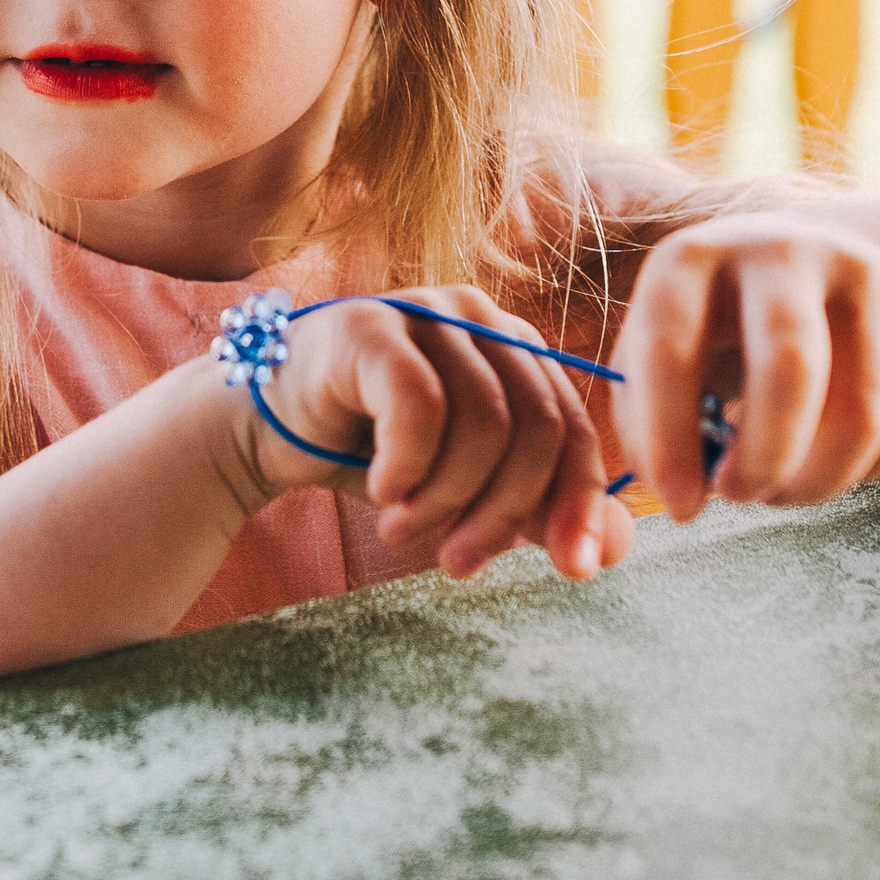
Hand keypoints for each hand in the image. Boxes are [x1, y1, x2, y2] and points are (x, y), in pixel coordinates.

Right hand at [238, 287, 634, 581]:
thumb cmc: (370, 452)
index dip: (580, 501)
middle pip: (536, 425)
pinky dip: (409, 464)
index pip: (574, 426)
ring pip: (482, 421)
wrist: (263, 428)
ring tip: (403, 529)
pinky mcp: (367, 324)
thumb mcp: (465, 489)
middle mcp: (478, 315)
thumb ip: (537, 511)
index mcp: (515, 346)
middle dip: (506, 512)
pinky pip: (419, 403)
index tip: (574, 570)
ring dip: (446, 498)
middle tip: (460, 563)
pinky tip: (383, 490)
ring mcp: (422, 309)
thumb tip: (617, 551)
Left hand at [613, 211, 879, 520]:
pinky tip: (827, 466)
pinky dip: (867, 472)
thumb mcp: (650, 353)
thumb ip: (643, 423)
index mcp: (692, 257)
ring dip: (819, 480)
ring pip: (863, 410)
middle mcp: (782, 251)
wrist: (797, 261)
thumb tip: (682, 497)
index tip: (678, 507)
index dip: (669, 436)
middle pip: (791, 368)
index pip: (671, 347)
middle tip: (738, 496)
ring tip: (779, 489)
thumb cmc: (706, 326)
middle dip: (765, 457)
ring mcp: (862, 275)